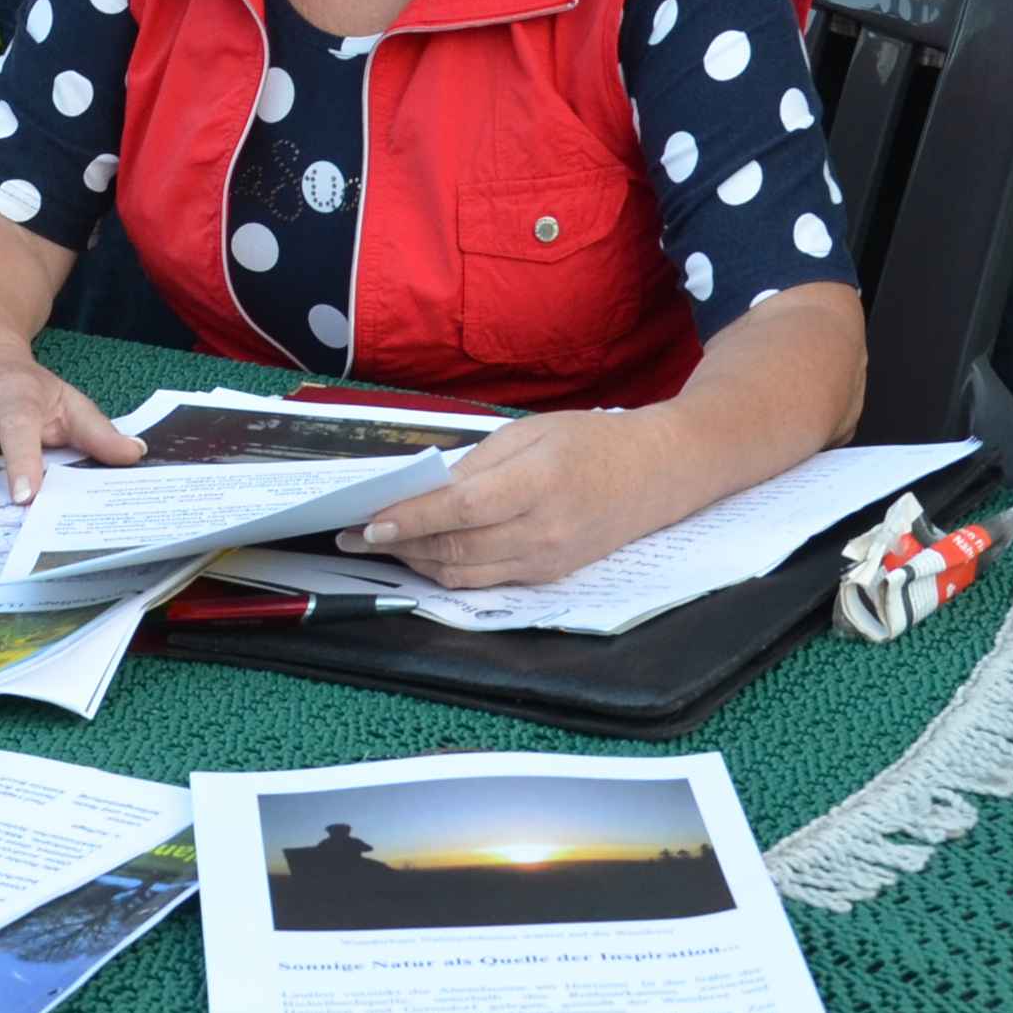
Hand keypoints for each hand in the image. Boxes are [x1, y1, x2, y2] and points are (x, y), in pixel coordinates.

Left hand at [341, 410, 689, 587]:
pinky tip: (424, 553)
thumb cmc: (592, 441)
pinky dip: (449, 571)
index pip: (461, 509)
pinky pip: (487, 581)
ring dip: (417, 563)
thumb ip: (478, 462)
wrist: (658, 474)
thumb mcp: (533, 431)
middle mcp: (543, 531)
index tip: (367, 522)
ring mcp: (548, 560)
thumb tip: (425, 487)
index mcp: (539, 483)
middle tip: (354, 537)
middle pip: (456, 549)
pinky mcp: (550, 576)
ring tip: (381, 546)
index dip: (411, 520)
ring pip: (466, 574)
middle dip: (398, 546)